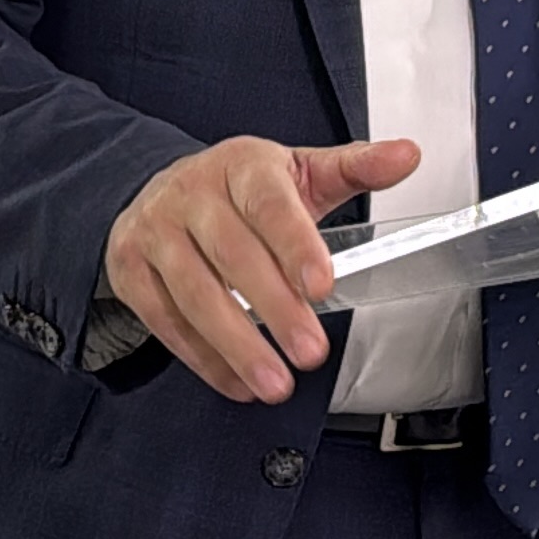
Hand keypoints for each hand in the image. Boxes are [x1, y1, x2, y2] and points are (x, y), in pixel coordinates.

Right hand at [105, 137, 421, 403]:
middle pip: (233, 255)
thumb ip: (355, 168)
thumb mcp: (298, 171)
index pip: (269, 205)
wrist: (160, 190)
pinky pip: (166, 320)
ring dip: (237, 346)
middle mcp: (193, 195)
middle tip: (309, 351)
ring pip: (195, 294)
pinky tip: (237, 381)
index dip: (296, 245)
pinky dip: (203, 358)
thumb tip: (406, 156)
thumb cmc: (240, 189)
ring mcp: (157, 232)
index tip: (323, 285)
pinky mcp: (132, 270)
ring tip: (275, 382)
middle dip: (274, 309)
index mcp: (242, 166)